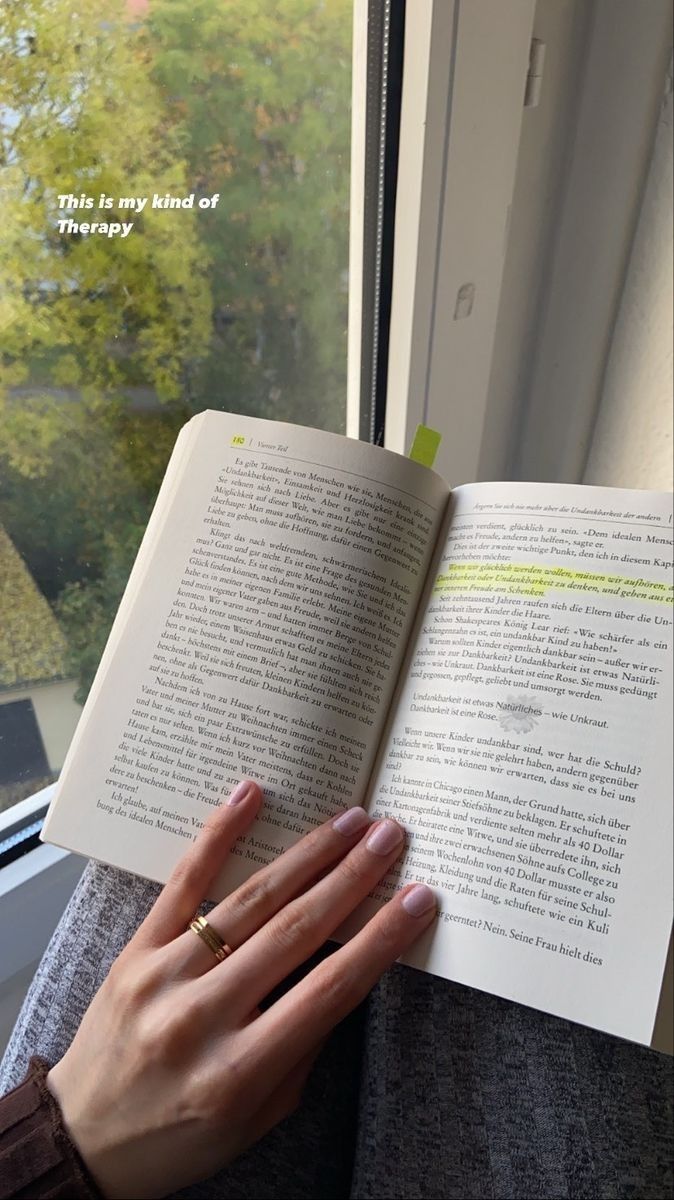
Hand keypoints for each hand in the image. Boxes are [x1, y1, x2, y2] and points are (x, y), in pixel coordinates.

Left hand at [47, 781, 436, 1197]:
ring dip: (307, 855)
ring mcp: (163, 977)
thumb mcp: (257, 1119)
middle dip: (353, 878)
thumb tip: (345, 970)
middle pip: (296, 931)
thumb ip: (303, 1049)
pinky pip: (182, 884)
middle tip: (392, 838)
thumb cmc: (178, 1139)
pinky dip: (218, 835)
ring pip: (249, 902)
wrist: (81, 1143)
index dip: (381, 938)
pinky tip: (250, 796)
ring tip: (350, 820)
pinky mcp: (134, 952)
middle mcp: (202, 1018)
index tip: (419, 899)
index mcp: (240, 1071)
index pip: (330, 989)